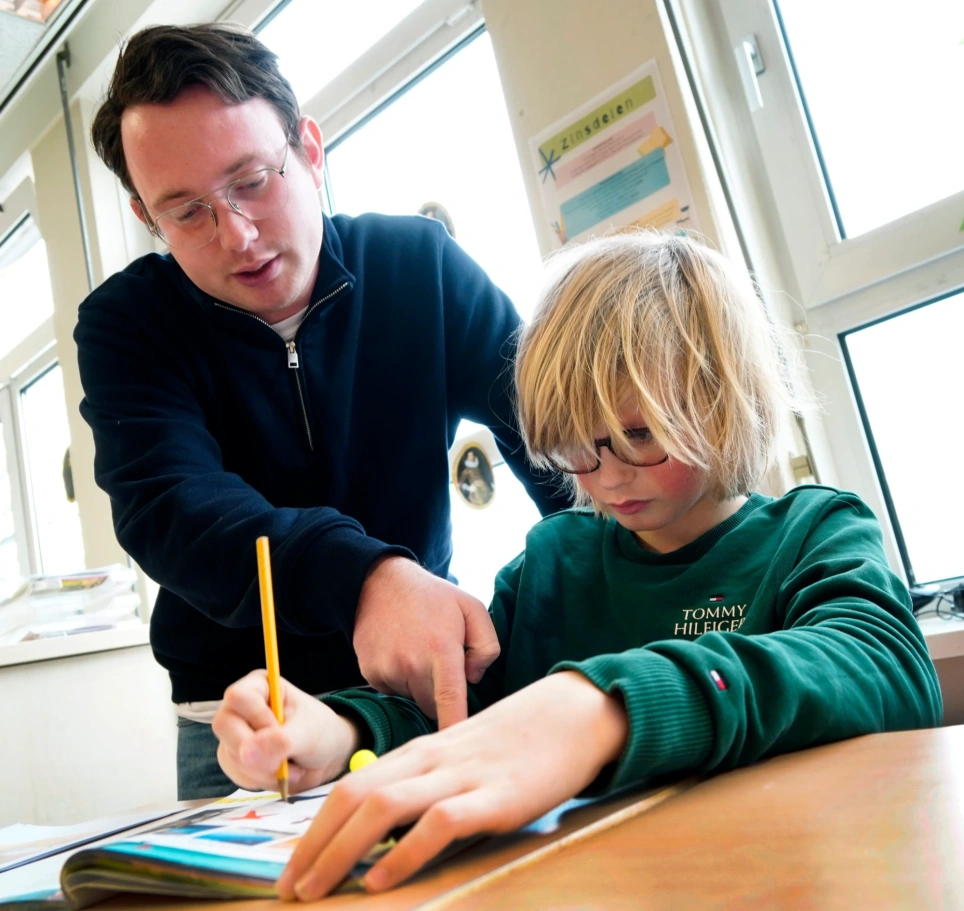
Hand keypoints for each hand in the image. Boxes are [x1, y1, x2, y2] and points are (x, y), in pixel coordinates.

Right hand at [213, 670, 359, 792]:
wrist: (325, 757)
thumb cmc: (319, 731)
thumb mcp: (307, 732)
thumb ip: (280, 741)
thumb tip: (246, 752)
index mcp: (259, 686)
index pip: (238, 697)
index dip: (257, 719)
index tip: (282, 733)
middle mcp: (241, 707)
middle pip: (225, 726)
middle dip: (258, 751)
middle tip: (285, 758)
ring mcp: (234, 734)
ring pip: (230, 754)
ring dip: (263, 769)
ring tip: (289, 766)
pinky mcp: (234, 758)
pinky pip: (236, 774)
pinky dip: (260, 780)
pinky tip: (279, 773)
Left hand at [276, 671, 627, 899]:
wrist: (570, 715)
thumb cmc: (512, 745)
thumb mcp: (458, 759)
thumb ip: (424, 786)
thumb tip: (383, 836)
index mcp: (417, 753)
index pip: (349, 788)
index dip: (313, 830)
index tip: (291, 868)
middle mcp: (428, 761)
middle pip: (354, 797)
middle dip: (314, 845)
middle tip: (289, 889)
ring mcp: (460, 777)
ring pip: (383, 806)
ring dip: (341, 852)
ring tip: (316, 890)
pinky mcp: (493, 797)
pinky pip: (437, 824)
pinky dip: (403, 853)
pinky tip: (381, 880)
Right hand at [353, 557, 499, 729]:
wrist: (380, 583)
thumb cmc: (432, 597)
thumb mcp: (473, 609)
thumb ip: (487, 647)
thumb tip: (473, 679)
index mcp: (441, 650)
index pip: (450, 699)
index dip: (454, 726)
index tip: (457, 751)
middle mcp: (411, 664)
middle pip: (432, 706)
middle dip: (440, 693)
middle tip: (439, 660)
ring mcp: (387, 670)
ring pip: (412, 698)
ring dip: (418, 684)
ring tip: (417, 648)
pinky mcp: (370, 674)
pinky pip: (393, 691)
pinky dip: (400, 679)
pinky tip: (399, 651)